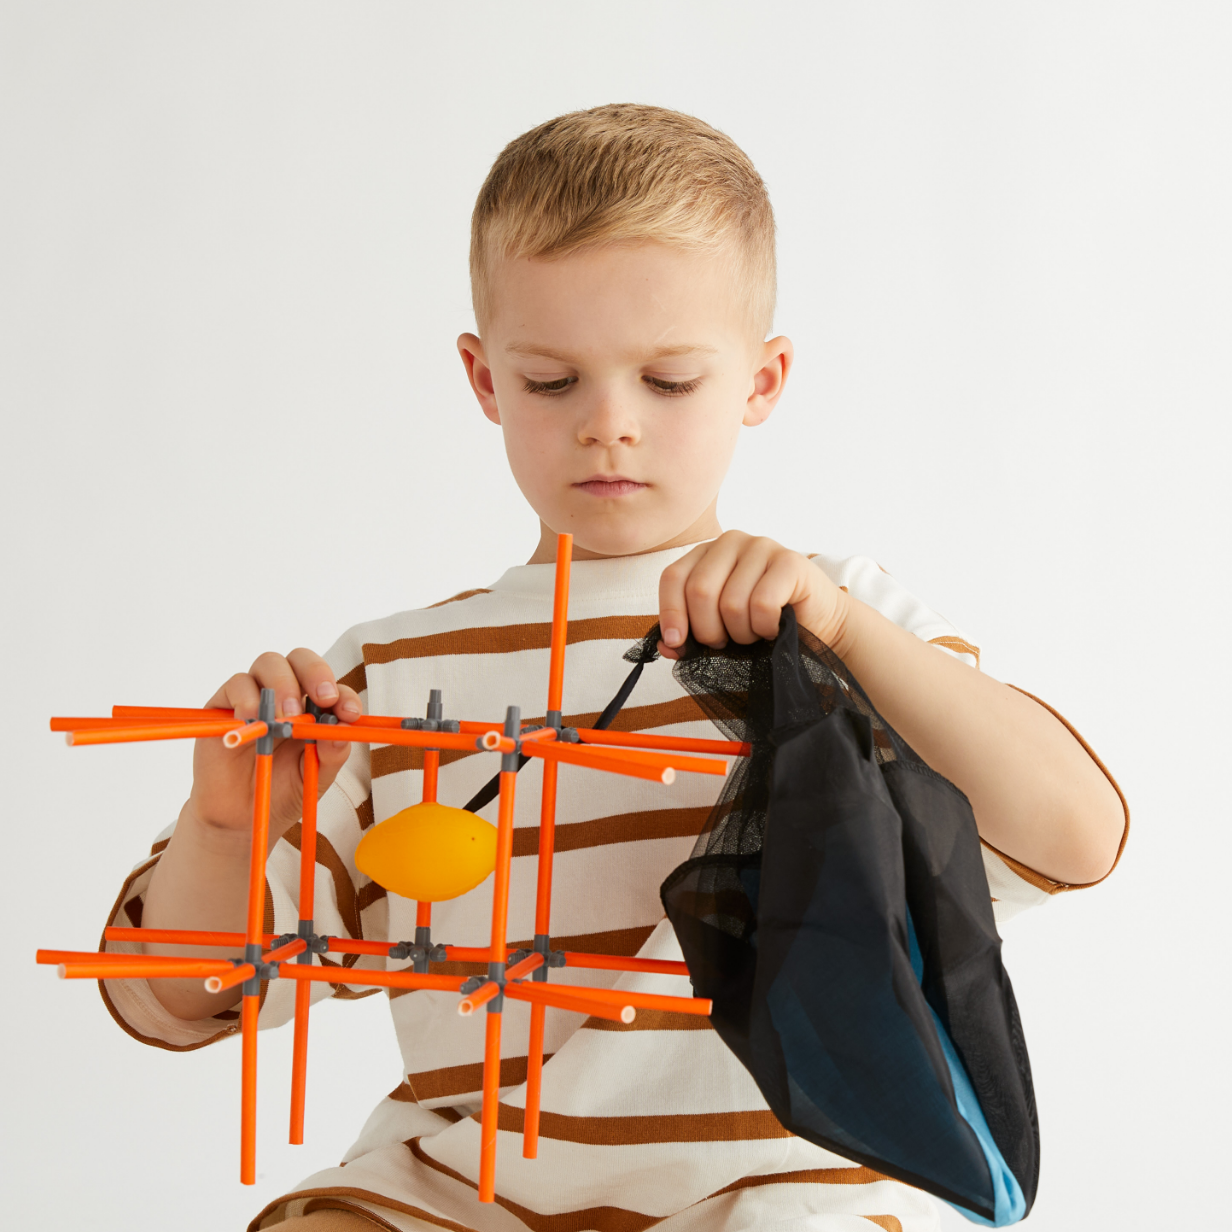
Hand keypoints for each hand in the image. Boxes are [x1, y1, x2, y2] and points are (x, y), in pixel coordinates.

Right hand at [185, 649, 360, 843]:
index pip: (332, 686)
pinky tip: (253, 719)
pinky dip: (248, 697)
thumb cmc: (282, 790)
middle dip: (315, 673)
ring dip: (282, 685)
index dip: (344, 694)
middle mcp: (287, 694)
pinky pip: (237, 683)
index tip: (349, 714)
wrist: (241, 816)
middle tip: (321, 700)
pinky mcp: (224, 703)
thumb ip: (332, 753)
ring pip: (269, 663)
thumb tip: (343, 730)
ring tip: (284, 718)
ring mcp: (256, 695)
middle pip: (301, 659)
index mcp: (315, 708)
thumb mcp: (316, 776)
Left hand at [657, 531, 848, 658]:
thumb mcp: (719, 633)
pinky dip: (765, 628)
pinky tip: (774, 628)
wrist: (818, 628)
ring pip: (731, 603)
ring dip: (742, 634)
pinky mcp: (790, 561)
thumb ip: (689, 638)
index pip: (673, 578)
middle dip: (709, 630)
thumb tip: (666, 645)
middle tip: (727, 642)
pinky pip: (761, 604)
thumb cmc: (762, 627)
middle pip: (700, 590)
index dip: (671, 613)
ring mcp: (762, 546)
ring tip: (755, 634)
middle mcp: (731, 542)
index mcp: (707, 553)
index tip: (677, 642)